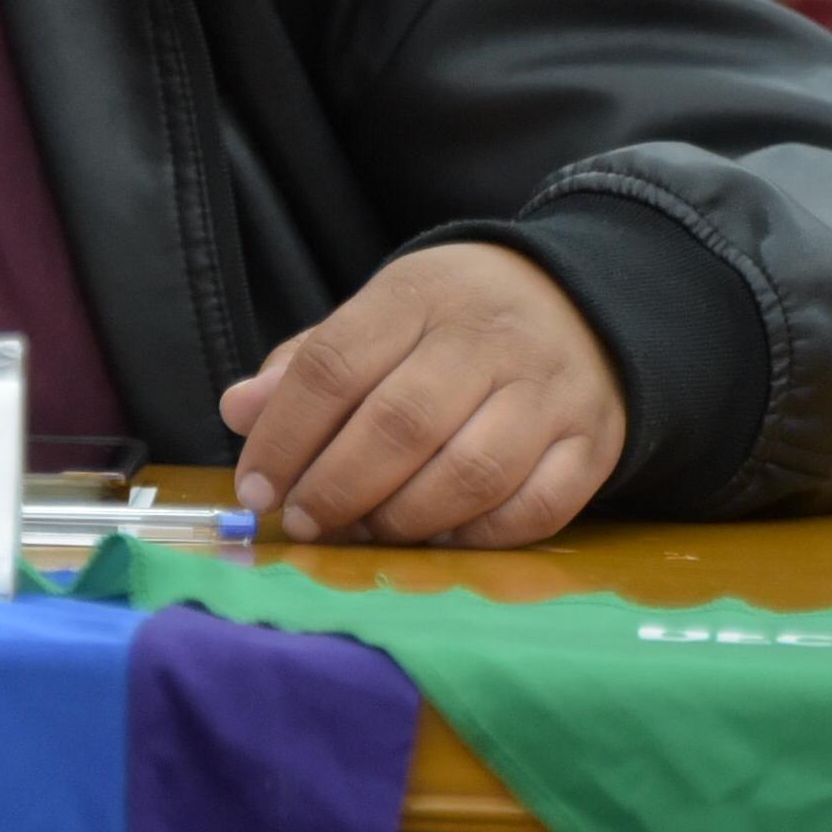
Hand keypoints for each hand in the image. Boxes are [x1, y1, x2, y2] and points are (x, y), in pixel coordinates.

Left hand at [219, 242, 625, 547]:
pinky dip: (478, 536)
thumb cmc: (454, 322)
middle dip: (337, 487)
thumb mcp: (379, 316)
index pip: (335, 365)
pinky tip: (438, 538)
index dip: (285, 436)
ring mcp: (550, 391)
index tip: (256, 487)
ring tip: (364, 532)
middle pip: (399, 424)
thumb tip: (238, 411)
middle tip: (305, 521)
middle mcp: (489, 337)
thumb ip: (306, 366)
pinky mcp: (592, 442)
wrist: (584, 302)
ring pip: (470, 473)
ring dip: (402, 519)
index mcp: (419, 294)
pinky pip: (535, 508)